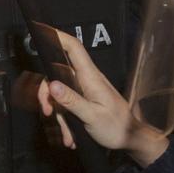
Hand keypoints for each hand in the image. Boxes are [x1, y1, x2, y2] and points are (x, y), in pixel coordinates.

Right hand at [36, 29, 168, 167]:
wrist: (130, 139)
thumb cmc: (117, 127)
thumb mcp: (92, 116)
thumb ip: (71, 100)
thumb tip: (52, 84)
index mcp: (90, 77)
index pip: (74, 48)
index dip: (59, 37)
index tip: (43, 33)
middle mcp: (86, 79)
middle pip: (57, 74)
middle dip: (47, 94)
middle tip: (47, 112)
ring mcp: (84, 90)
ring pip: (59, 94)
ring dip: (59, 115)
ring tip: (67, 136)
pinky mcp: (83, 100)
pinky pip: (66, 106)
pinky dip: (66, 121)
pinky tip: (70, 137)